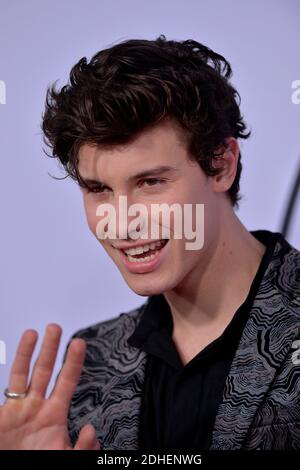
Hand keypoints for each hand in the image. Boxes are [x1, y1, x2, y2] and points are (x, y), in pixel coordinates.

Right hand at [0, 324, 99, 449]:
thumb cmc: (38, 465)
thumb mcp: (65, 457)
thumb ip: (82, 448)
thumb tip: (91, 431)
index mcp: (54, 415)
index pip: (66, 381)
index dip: (73, 361)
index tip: (78, 343)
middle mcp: (36, 407)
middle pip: (44, 370)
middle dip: (50, 348)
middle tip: (55, 327)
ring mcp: (18, 409)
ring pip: (23, 374)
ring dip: (26, 353)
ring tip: (32, 333)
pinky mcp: (2, 416)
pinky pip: (6, 388)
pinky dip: (6, 367)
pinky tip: (4, 352)